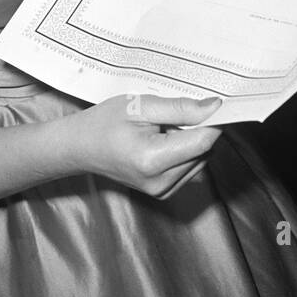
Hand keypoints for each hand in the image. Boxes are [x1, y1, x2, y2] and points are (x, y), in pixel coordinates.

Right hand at [62, 94, 223, 199]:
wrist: (79, 147)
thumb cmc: (104, 123)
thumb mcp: (140, 106)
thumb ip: (180, 108)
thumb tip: (216, 107)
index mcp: (152, 160)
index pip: (203, 141)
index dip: (213, 120)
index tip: (215, 103)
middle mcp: (160, 182)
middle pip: (204, 150)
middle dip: (196, 128)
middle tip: (169, 115)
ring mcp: (162, 191)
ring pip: (200, 158)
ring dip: (190, 140)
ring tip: (160, 129)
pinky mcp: (164, 193)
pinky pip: (190, 167)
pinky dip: (183, 151)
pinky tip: (161, 142)